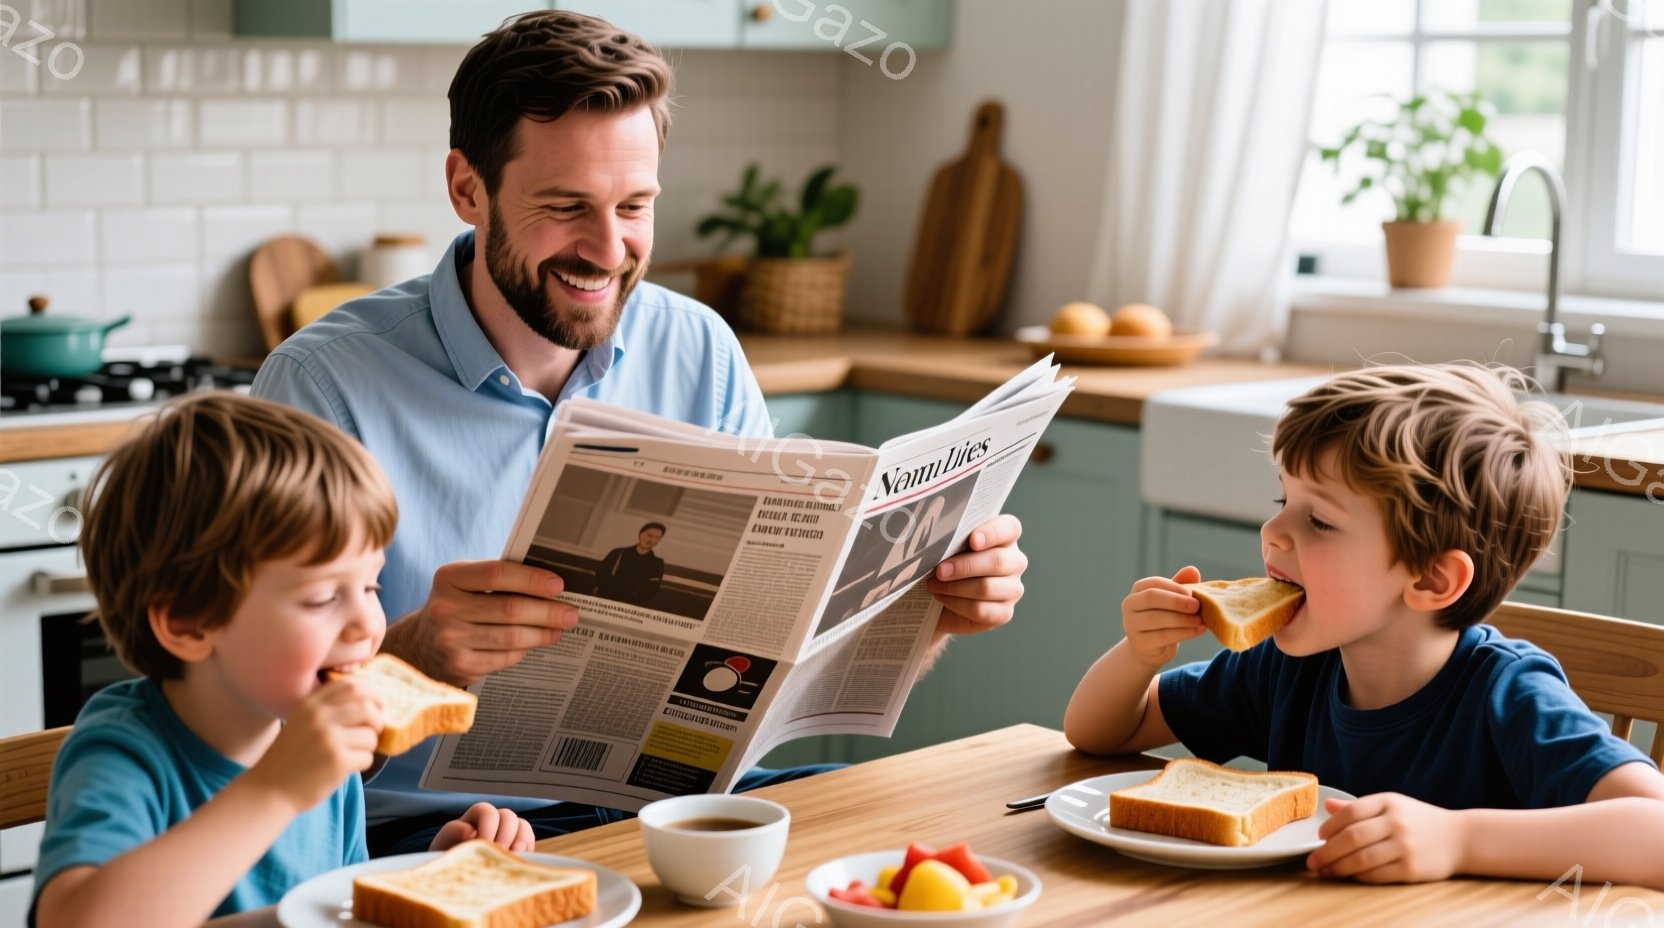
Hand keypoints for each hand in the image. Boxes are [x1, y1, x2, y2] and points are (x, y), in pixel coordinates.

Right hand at [247, 677, 382, 813]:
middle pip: (368, 707)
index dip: (371, 694)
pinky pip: (367, 757)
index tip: (375, 705)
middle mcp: (320, 717)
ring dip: (368, 746)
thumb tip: (371, 702)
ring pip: (370, 735)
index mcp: (311, 704)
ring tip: (353, 753)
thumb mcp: (302, 721)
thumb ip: (328, 708)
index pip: (352, 685)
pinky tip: (345, 768)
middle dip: (377, 720)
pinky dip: (362, 763)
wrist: (269, 790)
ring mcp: (329, 739)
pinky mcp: (337, 761)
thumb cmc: (291, 756)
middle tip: (373, 731)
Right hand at [392, 560, 580, 685]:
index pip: (497, 573)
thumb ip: (497, 579)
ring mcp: (450, 640)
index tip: (558, 585)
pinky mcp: (460, 666)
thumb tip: (549, 585)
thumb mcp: (464, 585)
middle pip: (510, 609)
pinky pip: (505, 657)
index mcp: (448, 578)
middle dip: (548, 611)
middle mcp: (445, 608)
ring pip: (512, 636)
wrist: (419, 645)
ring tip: (560, 628)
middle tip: (571, 612)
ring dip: (543, 632)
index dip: (532, 579)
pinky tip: (537, 642)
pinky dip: (525, 649)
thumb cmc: (455, 607)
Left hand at [431, 802, 535, 851]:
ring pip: (522, 826)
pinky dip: (527, 848)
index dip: (488, 825)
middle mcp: (494, 821)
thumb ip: (453, 832)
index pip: (487, 811)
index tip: (482, 843)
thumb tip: (470, 830)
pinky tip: (519, 860)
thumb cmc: (447, 858)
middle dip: (504, 835)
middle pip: (508, 816)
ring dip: (520, 840)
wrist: (454, 877)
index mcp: (475, 817)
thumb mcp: (442, 843)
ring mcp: (508, 833)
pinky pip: (530, 840)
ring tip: (513, 856)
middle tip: (498, 853)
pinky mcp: (518, 847)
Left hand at [927, 514, 1026, 636]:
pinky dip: (956, 604)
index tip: (972, 540)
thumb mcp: (948, 545)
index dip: (992, 533)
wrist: (938, 596)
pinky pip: (981, 610)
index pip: (1010, 528)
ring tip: (934, 585)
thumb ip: (951, 537)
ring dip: (955, 587)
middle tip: (940, 570)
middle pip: (997, 561)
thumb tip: (940, 537)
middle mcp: (1015, 561)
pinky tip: (941, 598)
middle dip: (964, 566)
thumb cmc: (945, 561)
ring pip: (987, 588)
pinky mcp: (1004, 613)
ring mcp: (1013, 588)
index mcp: (1006, 536)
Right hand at [1121, 565, 1205, 668]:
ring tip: (1200, 620)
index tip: (1192, 593)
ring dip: (1182, 619)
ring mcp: (1131, 624)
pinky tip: (1198, 630)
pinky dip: (1183, 633)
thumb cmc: (1164, 617)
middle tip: (1197, 606)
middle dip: (1176, 601)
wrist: (1151, 648)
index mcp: (1138, 590)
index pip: (1153, 583)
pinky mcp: (1140, 643)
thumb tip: (1192, 569)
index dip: (1173, 587)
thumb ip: (1181, 584)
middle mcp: (1129, 605)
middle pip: (1152, 598)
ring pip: (1157, 618)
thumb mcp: (1172, 600)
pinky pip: (1163, 636)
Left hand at [1307, 793, 1464, 882]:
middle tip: (1312, 861)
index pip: (1350, 812)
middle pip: (1351, 837)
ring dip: (1338, 867)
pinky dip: (1358, 877)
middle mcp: (1396, 822)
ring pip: (1361, 859)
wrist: (1460, 839)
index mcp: (1389, 802)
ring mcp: (1405, 846)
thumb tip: (1327, 805)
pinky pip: (1376, 875)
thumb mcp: (1393, 806)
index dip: (1330, 826)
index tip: (1319, 836)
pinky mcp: (1412, 869)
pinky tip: (1349, 877)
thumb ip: (1359, 807)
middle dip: (1327, 851)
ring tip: (1326, 872)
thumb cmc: (1420, 821)